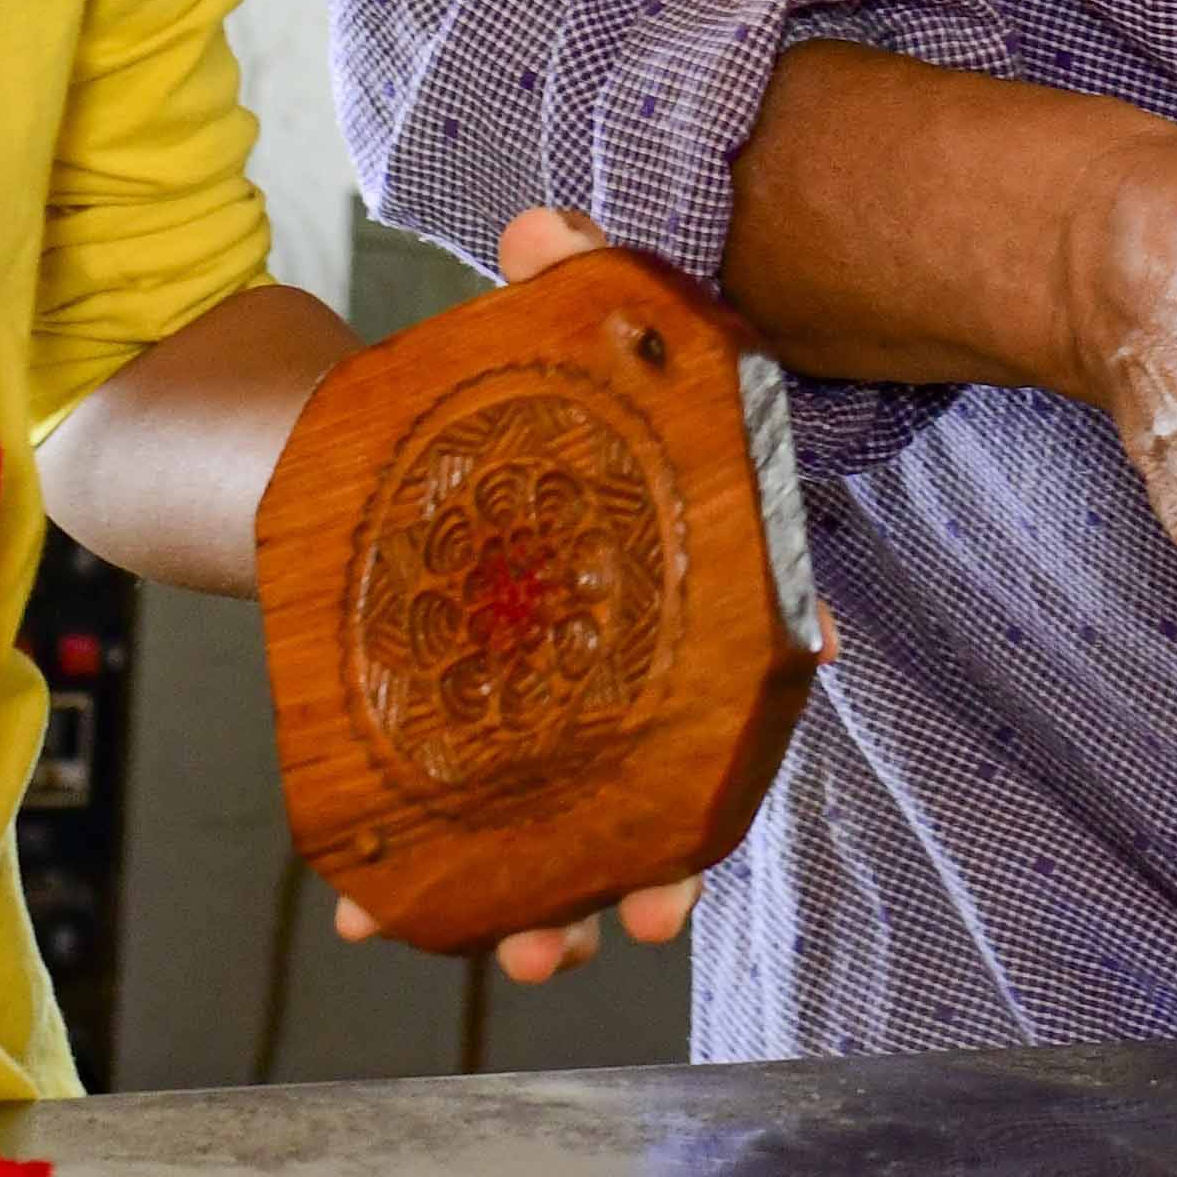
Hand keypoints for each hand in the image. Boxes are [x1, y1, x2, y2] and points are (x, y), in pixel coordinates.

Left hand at [305, 211, 723, 985]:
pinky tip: (375, 916)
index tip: (807, 665)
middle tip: (651, 913)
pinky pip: (454, 831)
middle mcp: (626, 657)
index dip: (787, 641)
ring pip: (578, 828)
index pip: (752, 607)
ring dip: (563, 902)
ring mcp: (546, 714)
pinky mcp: (460, 746)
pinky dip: (416, 882)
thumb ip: (554, 287)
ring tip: (533, 953)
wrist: (368, 459)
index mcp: (670, 564)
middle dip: (670, 853)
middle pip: (674, 768)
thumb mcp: (527, 342)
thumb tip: (538, 222)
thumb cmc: (487, 413)